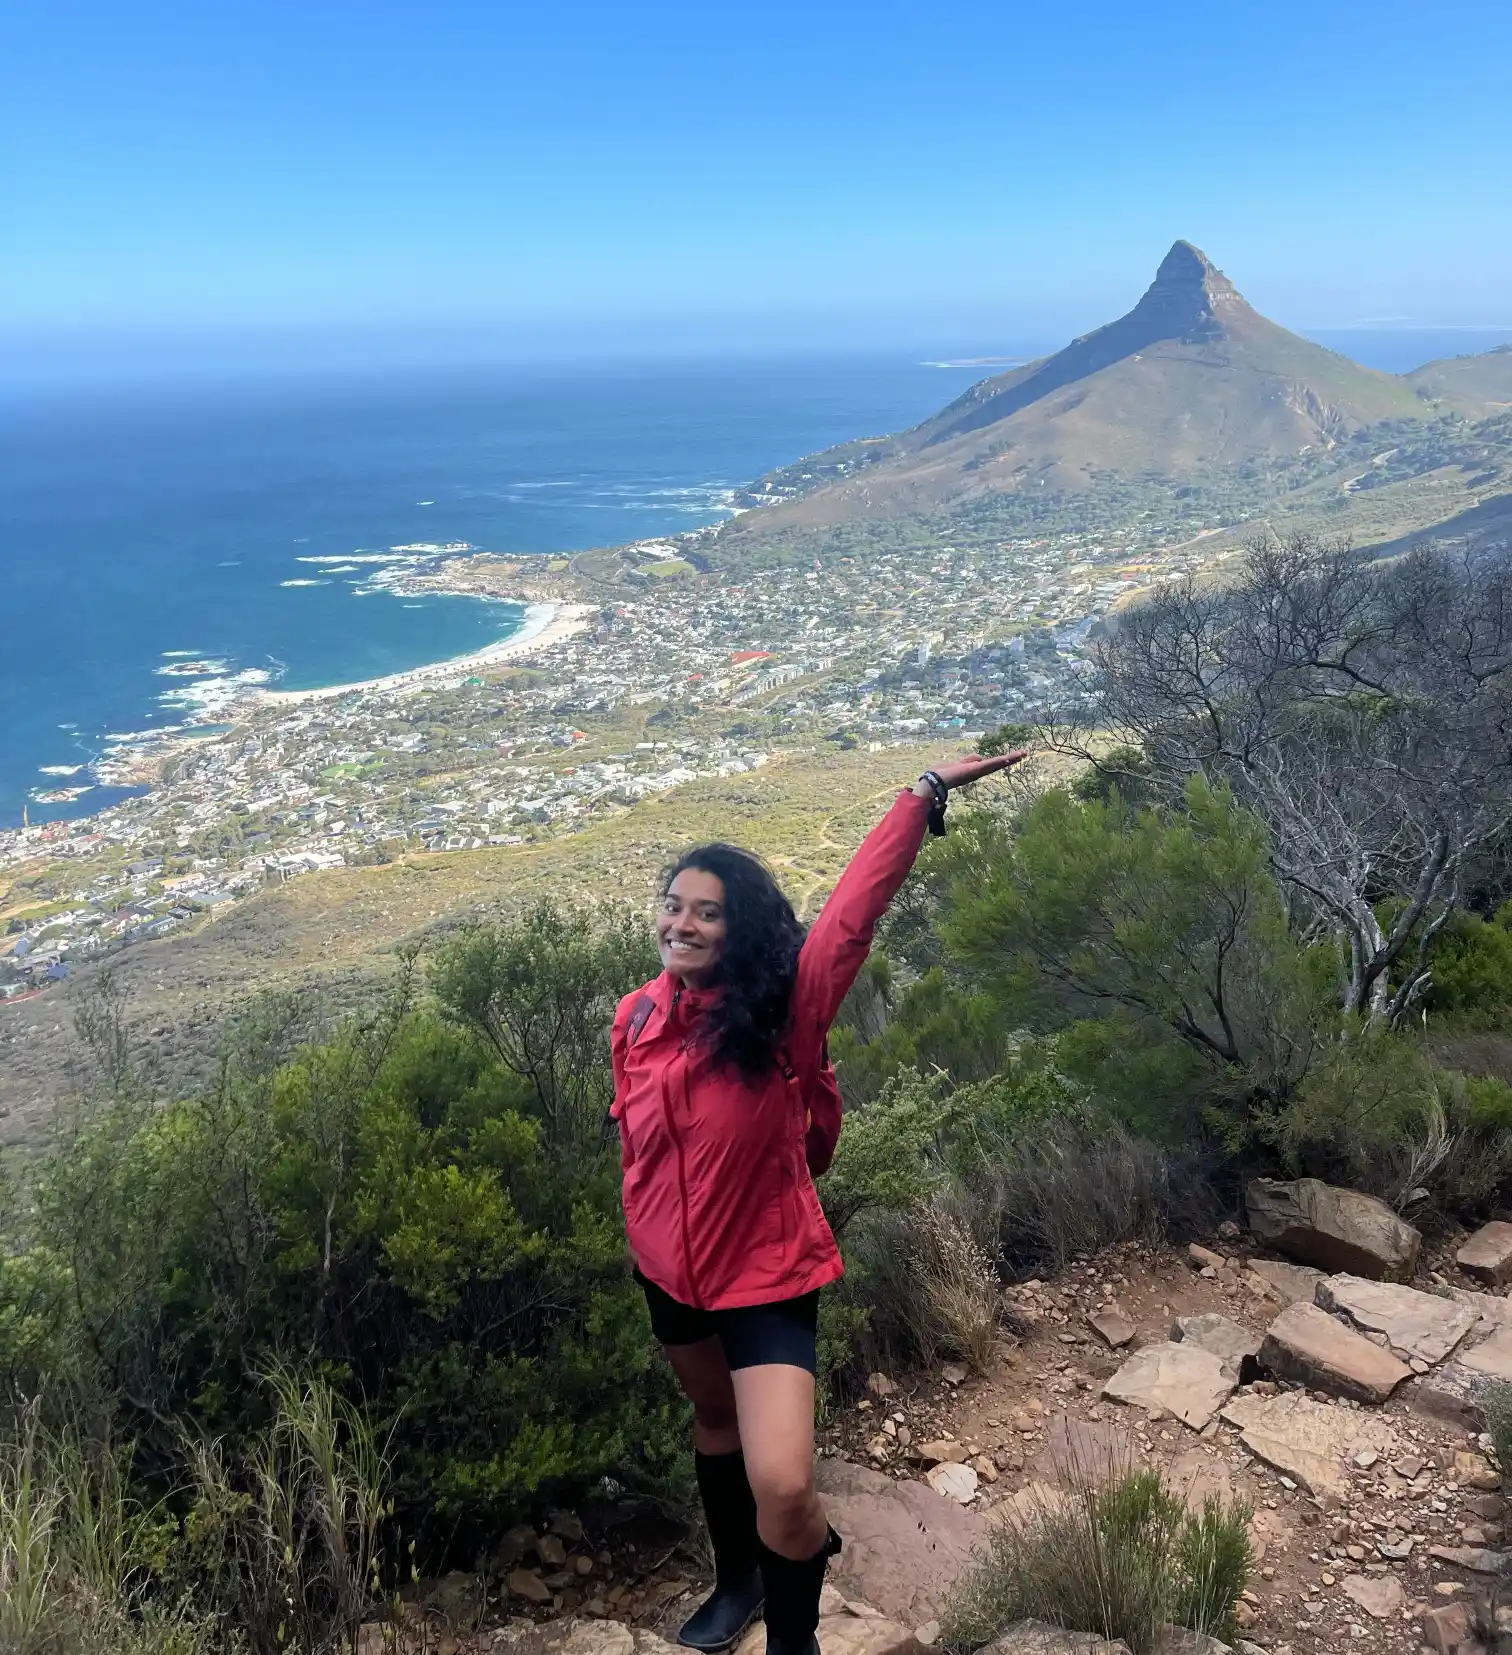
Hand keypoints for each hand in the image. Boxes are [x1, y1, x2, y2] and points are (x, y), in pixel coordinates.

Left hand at [914, 751, 1028, 794]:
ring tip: (1022, 753)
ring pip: (997, 763)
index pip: (993, 763)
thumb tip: (979, 757)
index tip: (1016, 756)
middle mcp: (979, 771)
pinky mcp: (976, 770)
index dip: (1004, 760)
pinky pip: (990, 764)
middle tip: (1024, 753)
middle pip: (998, 763)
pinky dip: (1000, 761)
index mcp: (976, 769)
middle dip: (1011, 758)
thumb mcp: (960, 763)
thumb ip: (969, 760)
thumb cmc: (945, 773)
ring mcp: (978, 771)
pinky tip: (1009, 758)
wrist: (936, 781)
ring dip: (1010, 758)